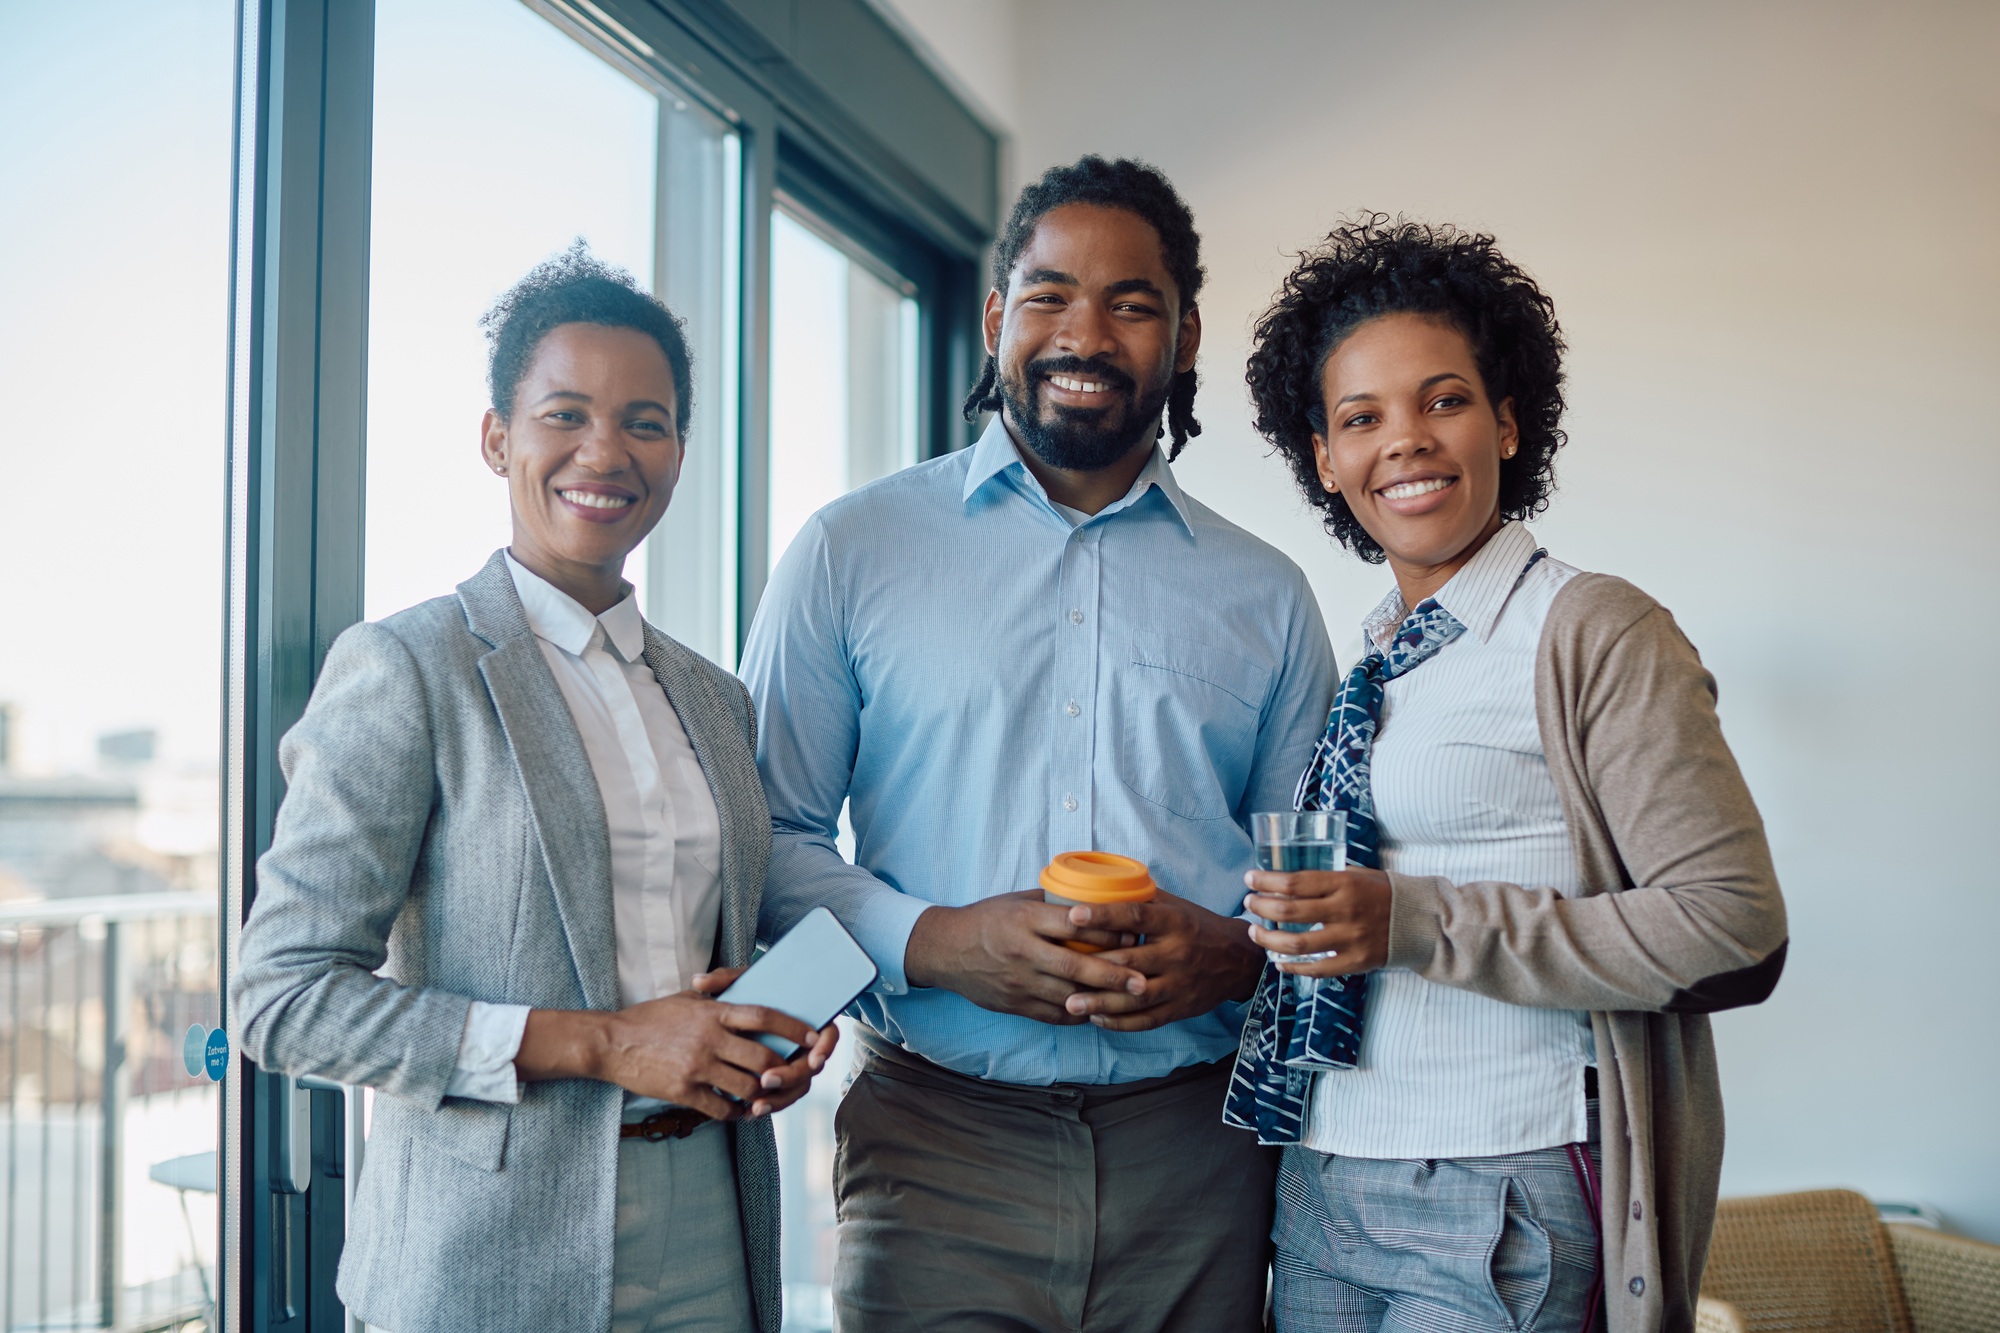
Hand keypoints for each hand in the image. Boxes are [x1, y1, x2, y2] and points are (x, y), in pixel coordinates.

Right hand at [516, 968, 821, 1121]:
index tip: (812, 1037)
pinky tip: (738, 1110)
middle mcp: (709, 1038)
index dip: (793, 1028)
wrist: (610, 1042)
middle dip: (784, 1072)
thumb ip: (720, 993)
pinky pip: (721, 1108)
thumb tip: (750, 984)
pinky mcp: (683, 1091)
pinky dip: (735, 1112)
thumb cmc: (651, 1019)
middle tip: (790, 1076)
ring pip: (747, 1088)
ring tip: (765, 1097)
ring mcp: (697, 1066)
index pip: (765, 1017)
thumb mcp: (687, 998)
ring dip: (761, 1096)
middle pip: (764, 1059)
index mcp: (714, 1012)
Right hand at [903, 891, 1142, 1023]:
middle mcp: (1023, 951)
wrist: (946, 950)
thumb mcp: (1016, 900)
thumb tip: (1094, 896)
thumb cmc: (986, 919)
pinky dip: (1079, 1014)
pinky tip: (1100, 1011)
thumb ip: (1053, 901)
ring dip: (1101, 1000)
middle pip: (1075, 965)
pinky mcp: (1015, 1004)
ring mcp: (1019, 981)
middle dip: (1112, 976)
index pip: (1073, 924)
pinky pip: (1054, 1014)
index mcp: (1026, 919)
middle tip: (1142, 982)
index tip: (1134, 933)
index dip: (1106, 930)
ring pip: (1067, 994)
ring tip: (1129, 1002)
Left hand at [1059, 889, 1264, 1030]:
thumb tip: (1098, 884)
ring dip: (1102, 1002)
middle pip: (1131, 962)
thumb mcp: (1175, 906)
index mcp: (1174, 922)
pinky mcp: (1181, 1008)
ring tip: (1071, 1003)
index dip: (1103, 915)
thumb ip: (1141, 900)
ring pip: (1136, 997)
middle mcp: (1177, 953)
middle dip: (1093, 968)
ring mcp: (1180, 984)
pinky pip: (1147, 1020)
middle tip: (1059, 969)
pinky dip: (1121, 1022)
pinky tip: (1096, 1019)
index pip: (1135, 916)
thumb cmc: (1196, 927)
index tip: (1072, 915)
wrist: (1238, 960)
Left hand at [1242, 867, 1392, 976]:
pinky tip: (1278, 961)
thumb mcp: (1357, 874)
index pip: (1294, 882)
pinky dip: (1291, 967)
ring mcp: (1349, 939)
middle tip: (1249, 904)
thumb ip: (1326, 879)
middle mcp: (1344, 911)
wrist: (1420, 921)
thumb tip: (1286, 880)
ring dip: (1267, 939)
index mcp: (1344, 884)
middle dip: (1261, 907)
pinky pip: (1315, 969)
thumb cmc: (1384, 893)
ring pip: (1295, 944)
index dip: (1266, 882)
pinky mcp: (1354, 962)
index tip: (1249, 879)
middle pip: (1288, 912)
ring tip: (1255, 932)